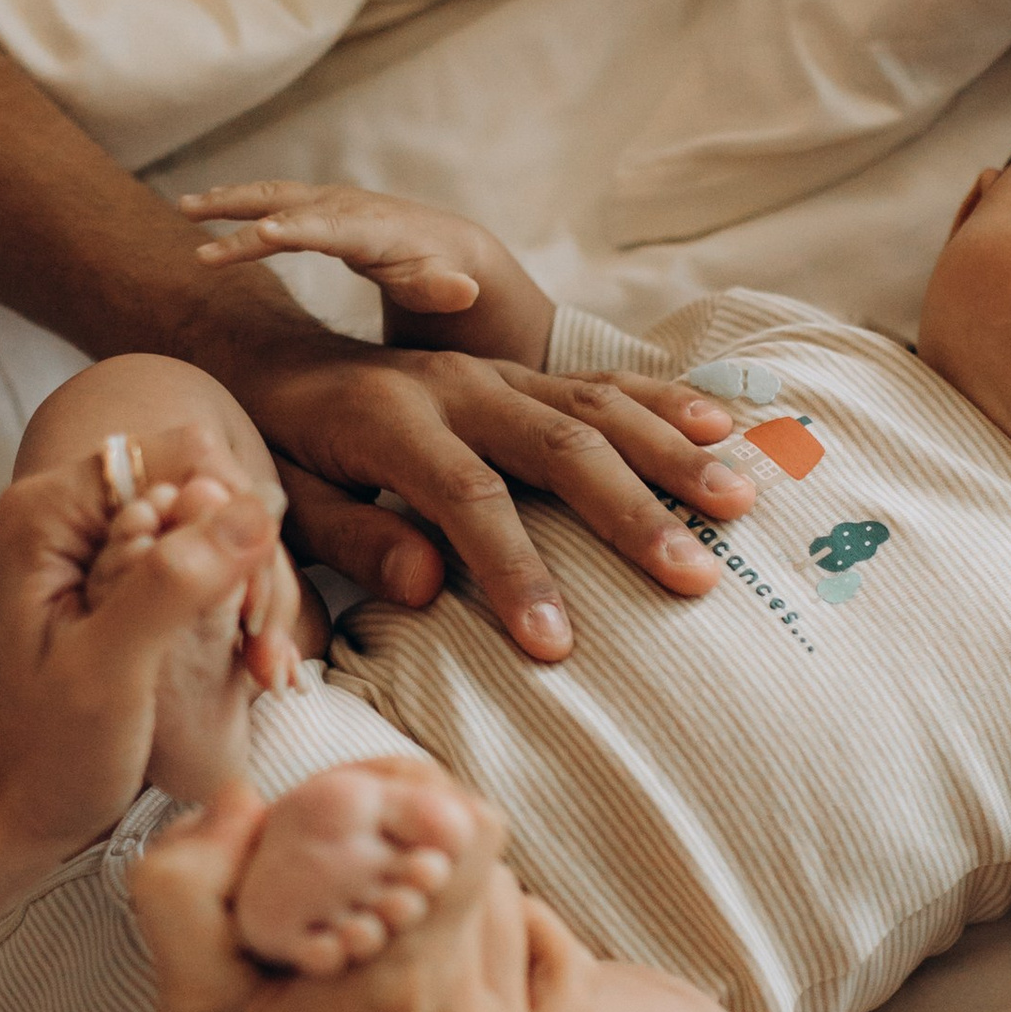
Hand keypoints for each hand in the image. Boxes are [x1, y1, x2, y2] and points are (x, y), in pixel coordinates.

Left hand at [0, 461, 278, 931]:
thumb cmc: (36, 760)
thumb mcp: (110, 671)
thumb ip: (174, 581)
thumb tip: (256, 508)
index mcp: (46, 514)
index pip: (183, 454)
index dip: (233, 516)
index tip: (245, 603)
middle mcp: (63, 517)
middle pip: (200, 489)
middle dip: (245, 564)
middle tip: (258, 651)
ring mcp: (86, 554)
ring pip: (205, 533)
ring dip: (246, 596)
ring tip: (259, 669)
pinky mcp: (106, 591)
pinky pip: (190, 574)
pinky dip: (226, 616)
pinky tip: (245, 668)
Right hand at [181, 180, 549, 360]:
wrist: (446, 244)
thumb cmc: (441, 274)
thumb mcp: (447, 287)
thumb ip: (448, 290)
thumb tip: (464, 290)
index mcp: (370, 229)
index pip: (328, 229)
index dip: (296, 231)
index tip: (261, 235)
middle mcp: (343, 207)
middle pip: (286, 207)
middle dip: (242, 216)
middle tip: (197, 231)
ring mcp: (326, 203)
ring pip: (270, 196)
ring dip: (226, 200)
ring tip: (183, 207)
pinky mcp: (314, 208)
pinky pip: (268, 202)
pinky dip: (234, 203)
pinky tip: (197, 208)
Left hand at [205, 315, 754, 665]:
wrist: (271, 366)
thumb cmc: (278, 454)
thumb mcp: (287, 504)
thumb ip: (354, 539)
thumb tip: (426, 585)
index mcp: (391, 421)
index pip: (469, 498)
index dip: (516, 570)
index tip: (557, 645)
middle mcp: (454, 384)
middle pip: (559, 444)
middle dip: (632, 513)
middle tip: (694, 577)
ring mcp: (494, 372)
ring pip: (596, 404)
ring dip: (672, 453)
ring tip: (739, 503)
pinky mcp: (519, 371)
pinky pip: (602, 381)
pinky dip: (665, 402)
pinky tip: (725, 427)